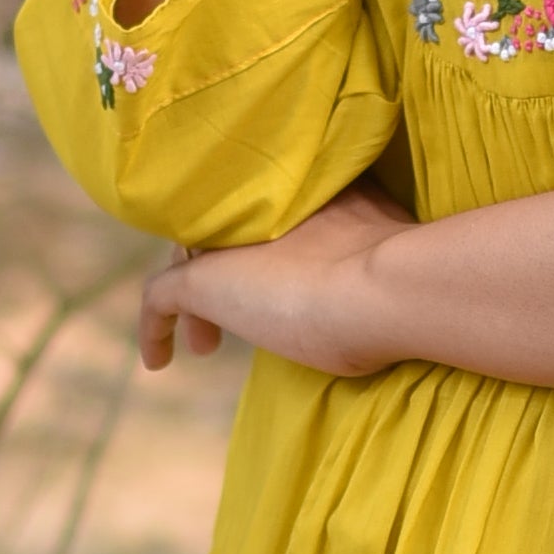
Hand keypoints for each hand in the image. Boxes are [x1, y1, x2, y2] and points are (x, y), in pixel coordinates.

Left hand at [139, 187, 413, 379]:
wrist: (386, 287)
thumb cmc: (398, 276)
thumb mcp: (380, 249)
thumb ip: (363, 247)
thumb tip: (369, 272)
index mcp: (300, 190)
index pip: (260, 206)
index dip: (260, 237)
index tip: (276, 270)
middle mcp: (254, 204)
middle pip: (220, 228)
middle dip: (222, 266)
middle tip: (240, 313)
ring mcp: (225, 241)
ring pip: (189, 259)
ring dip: (197, 301)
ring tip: (208, 345)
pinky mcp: (202, 280)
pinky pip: (160, 297)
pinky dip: (155, 328)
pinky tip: (159, 363)